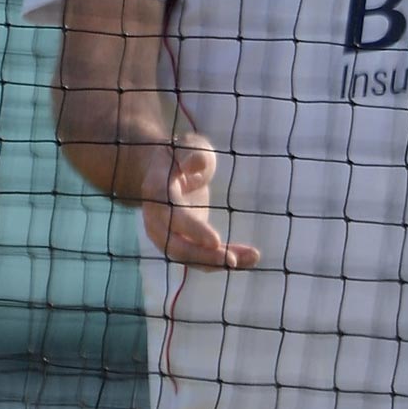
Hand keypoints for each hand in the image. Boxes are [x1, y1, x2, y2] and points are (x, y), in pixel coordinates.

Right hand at [139, 131, 258, 269]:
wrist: (165, 169)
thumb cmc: (181, 154)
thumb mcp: (187, 146)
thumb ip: (192, 153)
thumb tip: (196, 163)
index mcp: (156, 192)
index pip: (172, 216)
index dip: (193, 230)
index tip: (216, 240)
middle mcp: (156, 220)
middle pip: (176, 247)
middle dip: (205, 257)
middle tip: (233, 260)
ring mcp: (167, 234)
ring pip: (191, 258)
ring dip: (219, 262)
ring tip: (252, 258)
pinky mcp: (184, 241)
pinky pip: (202, 256)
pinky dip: (225, 259)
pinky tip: (250, 258)